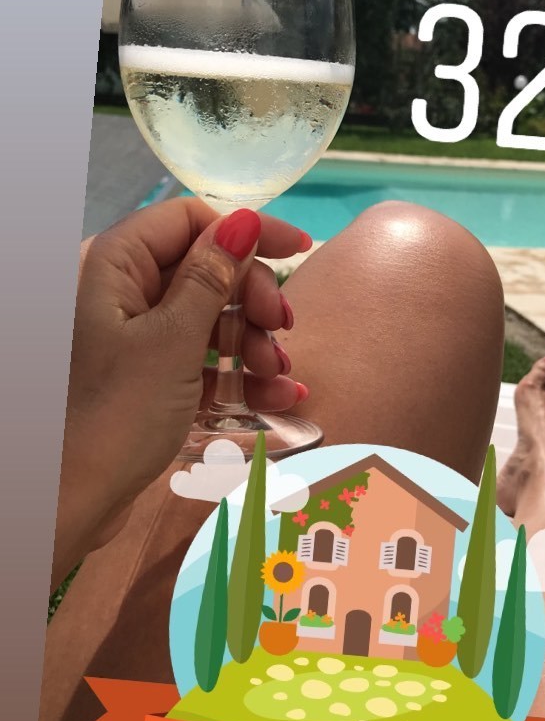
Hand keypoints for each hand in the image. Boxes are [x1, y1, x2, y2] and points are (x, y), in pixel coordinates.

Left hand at [53, 199, 309, 588]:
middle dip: (253, 298)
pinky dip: (237, 373)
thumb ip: (211, 276)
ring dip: (254, 341)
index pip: (191, 220)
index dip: (246, 231)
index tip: (299, 251)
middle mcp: (121, 290)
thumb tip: (242, 220)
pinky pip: (201, 357)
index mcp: (116, 264)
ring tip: (279, 376)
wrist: (70, 500)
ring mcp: (134, 335)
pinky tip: (277, 397)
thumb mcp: (173, 340)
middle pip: (205, 267)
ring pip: (209, 315)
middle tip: (283, 330)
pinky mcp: (146, 376)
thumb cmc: (117, 412)